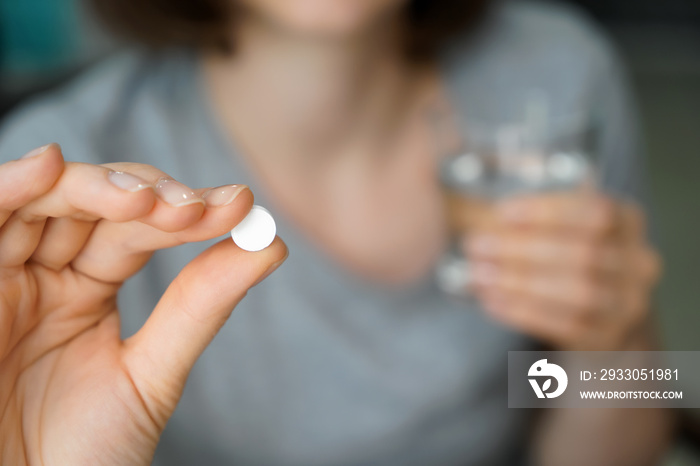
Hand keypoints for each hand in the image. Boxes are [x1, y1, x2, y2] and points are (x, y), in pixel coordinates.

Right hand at [0, 144, 287, 464]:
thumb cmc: (84, 455)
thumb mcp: (149, 376)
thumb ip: (199, 306)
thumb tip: (270, 243)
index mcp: (86, 290)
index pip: (138, 230)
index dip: (184, 213)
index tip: (239, 205)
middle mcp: (42, 273)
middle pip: (92, 204)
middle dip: (145, 197)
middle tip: (192, 208)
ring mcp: (2, 277)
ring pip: (41, 202)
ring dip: (92, 188)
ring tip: (144, 197)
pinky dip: (10, 188)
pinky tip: (50, 165)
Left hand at [460, 192, 659, 349]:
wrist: (596, 315)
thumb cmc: (563, 256)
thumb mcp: (555, 227)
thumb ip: (526, 220)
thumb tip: (480, 219)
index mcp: (628, 222)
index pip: (597, 211)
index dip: (548, 211)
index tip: (501, 213)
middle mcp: (639, 262)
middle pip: (584, 253)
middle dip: (523, 249)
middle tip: (477, 246)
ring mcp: (629, 303)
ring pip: (578, 292)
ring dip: (520, 283)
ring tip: (479, 275)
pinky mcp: (609, 337)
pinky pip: (566, 326)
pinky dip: (523, 312)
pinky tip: (491, 300)